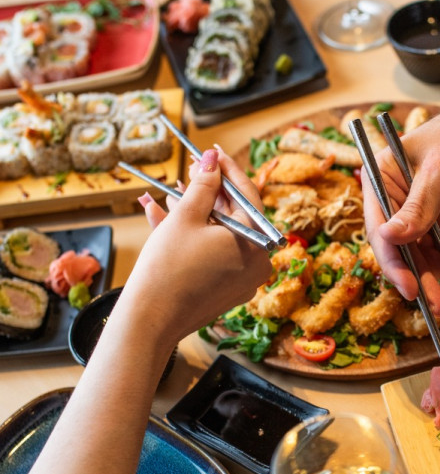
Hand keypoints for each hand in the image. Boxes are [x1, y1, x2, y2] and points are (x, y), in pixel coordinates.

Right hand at [128, 148, 271, 344]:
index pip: (249, 196)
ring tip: (170, 190)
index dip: (229, 170)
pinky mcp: (224, 289)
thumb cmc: (167, 268)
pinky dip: (193, 236)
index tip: (213, 151)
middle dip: (209, 192)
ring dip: (195, 212)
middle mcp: (257, 263)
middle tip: (191, 170)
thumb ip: (203, 184)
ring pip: (220, 235)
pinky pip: (212, 253)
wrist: (148, 322)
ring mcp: (242, 278)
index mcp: (257, 243)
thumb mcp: (185, 218)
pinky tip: (162, 214)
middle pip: (235, 217)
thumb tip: (212, 158)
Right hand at [362, 101, 439, 313]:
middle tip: (439, 306)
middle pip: (404, 249)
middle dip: (424, 277)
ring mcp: (420, 213)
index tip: (410, 288)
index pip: (380, 229)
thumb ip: (418, 207)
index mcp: (381, 181)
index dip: (393, 262)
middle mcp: (396, 201)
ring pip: (428, 254)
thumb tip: (392, 238)